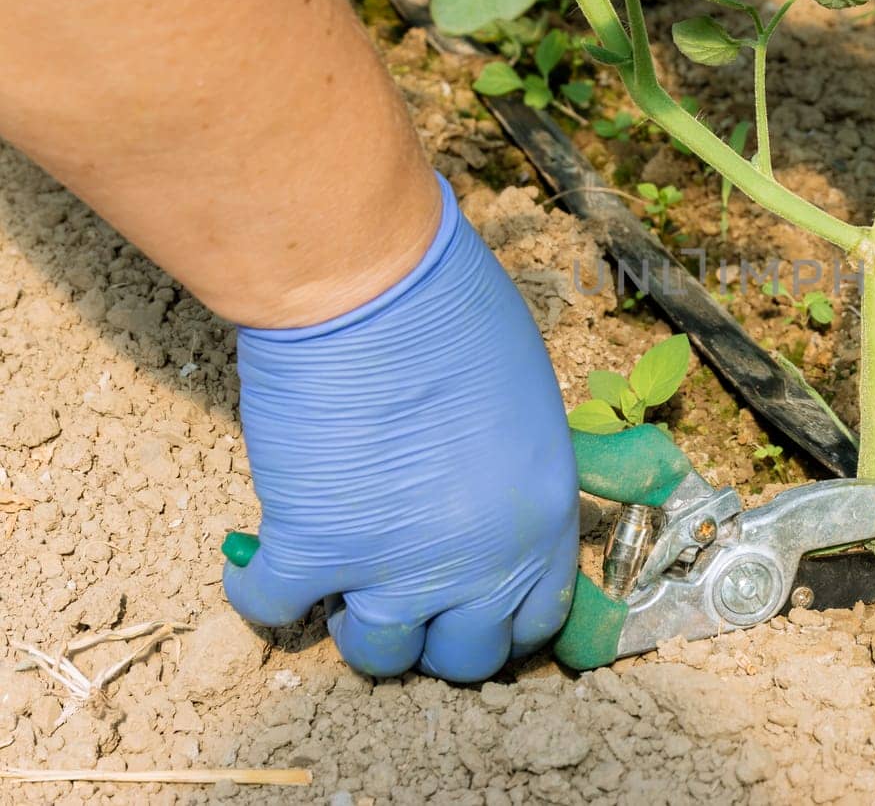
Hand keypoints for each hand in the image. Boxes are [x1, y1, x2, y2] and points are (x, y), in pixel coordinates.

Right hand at [222, 174, 577, 681]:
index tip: (475, 603)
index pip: (538, 616)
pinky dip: (260, 592)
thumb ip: (510, 471)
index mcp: (543, 519)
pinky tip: (262, 562)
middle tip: (405, 592)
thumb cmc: (454, 314)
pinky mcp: (313, 553)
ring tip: (342, 584)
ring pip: (377, 654)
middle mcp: (481, 562)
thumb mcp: (525, 402)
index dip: (502, 617)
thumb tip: (481, 497)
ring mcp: (396, 568)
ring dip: (357, 626)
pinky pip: (273, 610)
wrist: (369, 290)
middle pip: (462, 655)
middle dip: (434, 634)